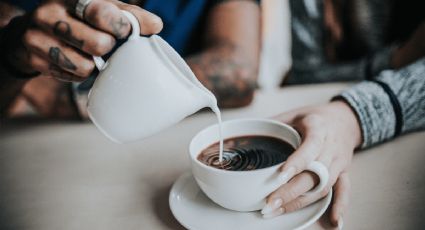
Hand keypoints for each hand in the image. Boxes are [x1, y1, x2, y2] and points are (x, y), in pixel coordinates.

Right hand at [4, 0, 162, 80]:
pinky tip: (73, 60)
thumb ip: (130, 16)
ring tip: (88, 54)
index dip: (121, 27)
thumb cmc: (78, 20)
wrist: (31, 33)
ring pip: (84, 66)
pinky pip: (70, 77)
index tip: (127, 33)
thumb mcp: (103, 9)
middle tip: (105, 44)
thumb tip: (156, 25)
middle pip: (98, 44)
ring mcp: (36, 37)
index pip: (102, 12)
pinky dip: (78, 73)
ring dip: (93, 65)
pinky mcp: (33, 60)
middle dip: (108, 48)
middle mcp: (49, 13)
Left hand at [261, 101, 361, 227]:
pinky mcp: (344, 172)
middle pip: (314, 173)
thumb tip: (247, 131)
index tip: (280, 176)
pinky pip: (344, 190)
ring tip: (278, 210)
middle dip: (290, 191)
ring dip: (301, 201)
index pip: (310, 147)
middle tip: (269, 203)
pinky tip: (333, 222)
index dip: (296, 163)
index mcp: (318, 128)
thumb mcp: (294, 113)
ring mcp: (339, 162)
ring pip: (323, 186)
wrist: (345, 119)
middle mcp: (331, 147)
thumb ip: (274, 123)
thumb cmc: (316, 117)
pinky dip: (340, 207)